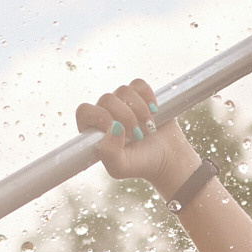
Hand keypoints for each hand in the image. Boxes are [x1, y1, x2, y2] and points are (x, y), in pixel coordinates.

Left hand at [76, 79, 197, 196]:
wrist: (167, 158)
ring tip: (148, 127)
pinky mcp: (139, 95)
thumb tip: (114, 127)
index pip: (84, 111)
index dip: (101, 117)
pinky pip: (139, 84)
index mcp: (94, 130)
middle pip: (106, 99)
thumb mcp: (120, 167)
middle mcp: (105, 113)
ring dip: (140, 110)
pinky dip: (149, 97)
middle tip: (138, 135)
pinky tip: (154, 111)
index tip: (119, 131)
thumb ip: (109, 153)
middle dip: (126, 117)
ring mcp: (122, 102)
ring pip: (123, 90)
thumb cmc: (140, 164)